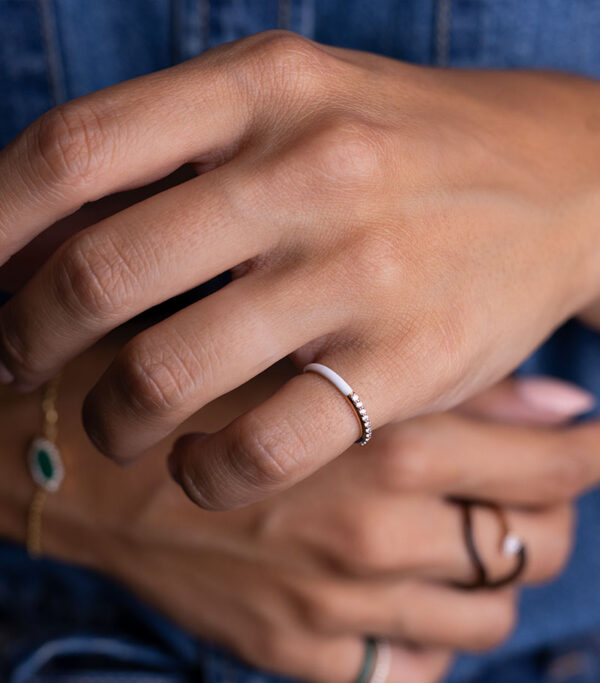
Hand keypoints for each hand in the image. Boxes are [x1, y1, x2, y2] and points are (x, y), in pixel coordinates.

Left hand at [0, 31, 598, 511]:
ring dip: (109, 418)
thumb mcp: (293, 106)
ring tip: (112, 427)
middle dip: (27, 336)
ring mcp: (361, 270)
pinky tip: (199, 467)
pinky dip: (206, 471)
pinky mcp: (410, 361)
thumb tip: (41, 233)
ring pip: (170, 371)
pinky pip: (265, 443)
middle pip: (101, 270)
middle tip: (18, 362)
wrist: (558, 184)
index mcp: (262, 88)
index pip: (73, 150)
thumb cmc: (401, 148)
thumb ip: (175, 154)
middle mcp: (306, 170)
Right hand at [13, 372, 594, 682]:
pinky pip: (408, 675)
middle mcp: (375, 534)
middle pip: (530, 548)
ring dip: (493, 578)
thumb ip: (437, 376)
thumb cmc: (198, 384)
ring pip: (485, 618)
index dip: (589, 452)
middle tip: (525, 488)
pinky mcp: (295, 651)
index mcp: (389, 445)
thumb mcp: (313, 354)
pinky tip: (409, 601)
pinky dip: (428, 642)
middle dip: (547, 516)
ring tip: (467, 539)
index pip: (550, 466)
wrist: (83, 457)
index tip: (595, 439)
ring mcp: (336, 605)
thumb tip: (558, 397)